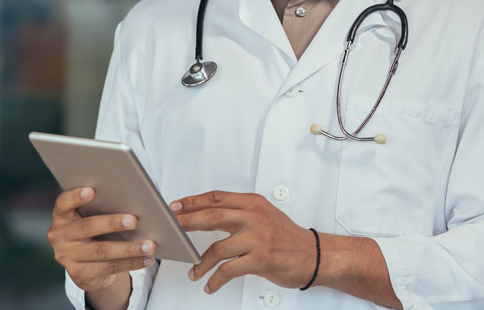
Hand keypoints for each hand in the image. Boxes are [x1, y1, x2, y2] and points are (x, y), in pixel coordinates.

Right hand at [47, 186, 156, 292]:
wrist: (86, 262)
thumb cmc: (96, 227)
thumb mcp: (94, 214)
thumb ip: (105, 203)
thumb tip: (139, 198)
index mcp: (63, 215)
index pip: (64, 202)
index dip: (76, 196)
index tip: (92, 190)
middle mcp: (61, 236)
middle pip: (87, 227)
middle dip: (112, 223)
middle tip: (134, 220)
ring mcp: (68, 257)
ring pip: (102, 251)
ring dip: (129, 248)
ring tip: (149, 245)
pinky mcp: (80, 274)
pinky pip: (109, 268)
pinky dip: (131, 263)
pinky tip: (145, 259)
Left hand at [170, 191, 315, 293]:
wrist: (311, 254)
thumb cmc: (285, 235)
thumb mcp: (264, 213)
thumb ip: (239, 212)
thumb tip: (207, 214)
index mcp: (253, 203)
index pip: (217, 198)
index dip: (193, 201)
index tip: (176, 206)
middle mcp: (254, 216)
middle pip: (212, 216)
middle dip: (187, 222)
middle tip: (172, 228)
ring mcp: (257, 238)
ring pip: (217, 248)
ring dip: (200, 262)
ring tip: (193, 271)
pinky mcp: (260, 259)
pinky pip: (229, 270)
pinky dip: (215, 280)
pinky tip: (210, 285)